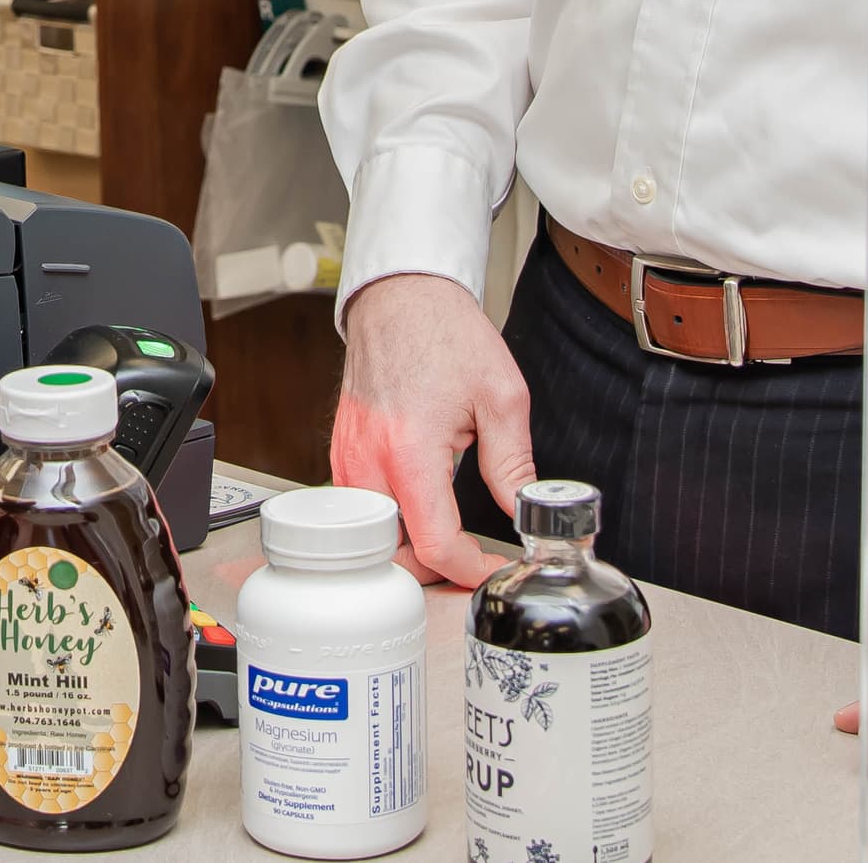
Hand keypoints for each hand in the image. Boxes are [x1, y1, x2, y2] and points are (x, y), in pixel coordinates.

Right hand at [332, 271, 530, 586]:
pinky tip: (420, 506)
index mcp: (410, 451)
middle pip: (395, 553)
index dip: (470, 571)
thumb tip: (525, 512)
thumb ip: (513, 465)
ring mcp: (348, 457)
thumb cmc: (445, 334)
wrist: (402, 296)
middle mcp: (368, 460)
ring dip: (409, 547)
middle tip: (474, 558)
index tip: (492, 569)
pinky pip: (361, 507)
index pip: (434, 545)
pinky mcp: (342, 451)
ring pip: (373, 536)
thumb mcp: (501, 397)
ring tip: (449, 536)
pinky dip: (390, 521)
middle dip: (436, 568)